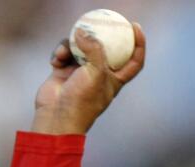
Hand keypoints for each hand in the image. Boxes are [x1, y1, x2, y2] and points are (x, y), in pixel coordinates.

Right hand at [31, 22, 145, 134]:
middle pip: (104, 49)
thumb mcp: (96, 73)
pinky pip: (63, 53)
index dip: (139, 45)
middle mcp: (100, 75)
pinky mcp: (64, 72)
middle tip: (94, 22)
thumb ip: (94, 50)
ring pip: (80, 48)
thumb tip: (83, 32)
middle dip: (99, 36)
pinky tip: (55, 61)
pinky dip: (59, 54)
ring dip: (71, 46)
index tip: (136, 28)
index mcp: (116, 79)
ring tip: (64, 54)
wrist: (57, 117)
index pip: (134, 61)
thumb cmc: (82, 100)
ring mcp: (81, 73)